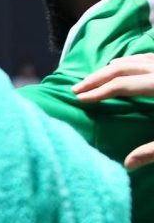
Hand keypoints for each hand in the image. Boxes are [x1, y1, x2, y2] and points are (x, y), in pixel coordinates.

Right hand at [73, 55, 153, 169]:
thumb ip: (153, 151)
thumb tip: (128, 165)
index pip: (121, 86)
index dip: (98, 92)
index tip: (79, 99)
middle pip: (122, 68)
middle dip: (96, 78)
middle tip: (76, 88)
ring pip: (134, 59)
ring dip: (111, 68)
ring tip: (94, 78)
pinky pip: (147, 57)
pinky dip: (131, 60)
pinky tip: (123, 65)